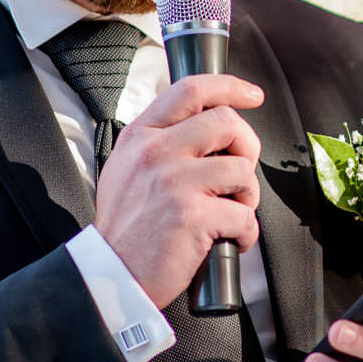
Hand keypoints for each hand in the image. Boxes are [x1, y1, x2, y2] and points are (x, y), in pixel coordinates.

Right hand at [95, 74, 264, 307]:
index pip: (191, 90)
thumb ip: (160, 140)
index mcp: (141, 135)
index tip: (252, 94)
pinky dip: (246, 232)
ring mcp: (174, 182)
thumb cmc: (126, 227)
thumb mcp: (127, 167)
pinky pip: (244, 215)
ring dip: (248, 195)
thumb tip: (208, 127)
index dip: (230, 86)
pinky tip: (231, 240)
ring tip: (232, 212)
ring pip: (242, 169)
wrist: (110, 275)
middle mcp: (156, 152)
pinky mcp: (192, 216)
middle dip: (247, 147)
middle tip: (240, 174)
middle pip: (227, 123)